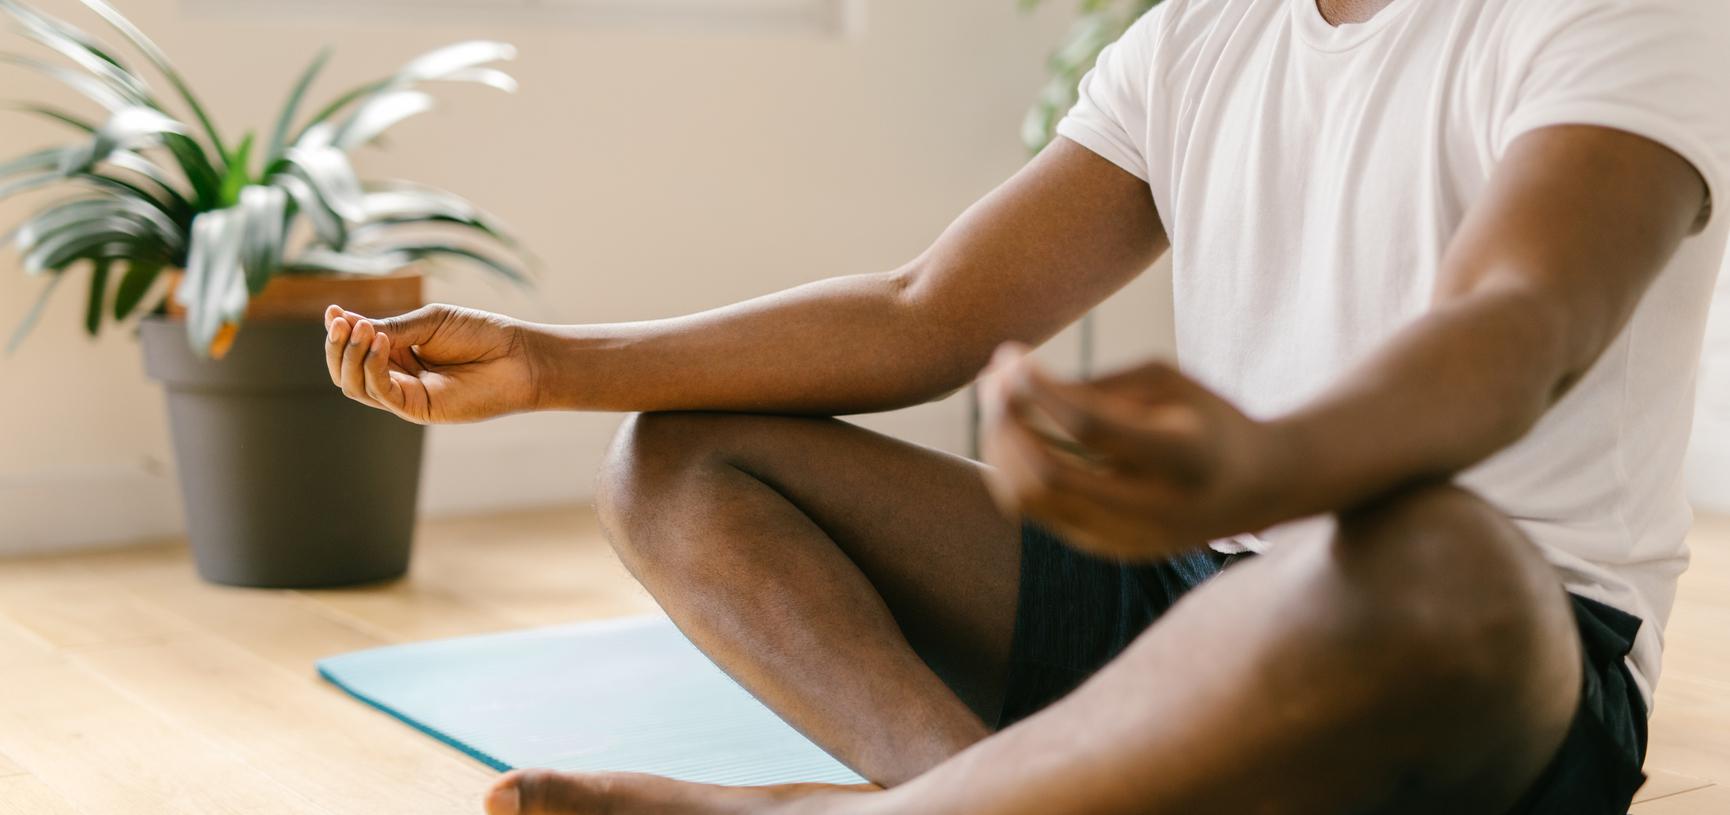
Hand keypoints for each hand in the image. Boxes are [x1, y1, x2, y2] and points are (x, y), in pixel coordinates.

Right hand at [323, 303, 539, 424]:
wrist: (518, 357)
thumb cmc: (481, 334)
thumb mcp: (429, 322)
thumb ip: (392, 328)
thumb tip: (349, 323)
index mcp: (398, 352)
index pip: (355, 347)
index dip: (339, 331)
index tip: (332, 311)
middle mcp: (397, 376)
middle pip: (346, 370)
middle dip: (337, 346)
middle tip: (339, 322)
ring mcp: (406, 395)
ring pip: (356, 385)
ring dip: (351, 356)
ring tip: (360, 329)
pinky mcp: (418, 410)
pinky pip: (382, 393)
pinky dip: (373, 368)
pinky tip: (379, 342)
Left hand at [977, 344, 1290, 559]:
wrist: (1258, 488)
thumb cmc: (1206, 418)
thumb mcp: (1168, 383)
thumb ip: (1096, 385)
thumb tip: (1014, 386)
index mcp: (1183, 455)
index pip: (1089, 425)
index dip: (1037, 388)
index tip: (1011, 354)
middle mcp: (1154, 509)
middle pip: (1047, 474)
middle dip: (1006, 420)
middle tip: (993, 376)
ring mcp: (1127, 539)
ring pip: (1030, 501)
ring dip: (1000, 446)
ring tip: (995, 399)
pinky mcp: (1107, 549)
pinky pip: (1037, 513)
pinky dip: (1012, 470)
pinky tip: (1012, 433)